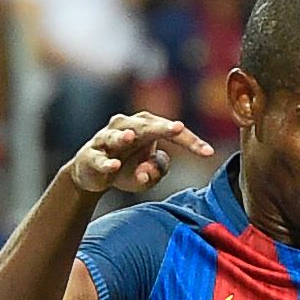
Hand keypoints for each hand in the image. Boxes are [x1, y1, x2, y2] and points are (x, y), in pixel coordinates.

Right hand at [67, 112, 216, 195]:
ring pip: (117, 136)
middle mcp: (127, 126)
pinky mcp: (91, 155)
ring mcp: (106, 139)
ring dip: (123, 137)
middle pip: (147, 125)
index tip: (208, 152)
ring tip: (132, 137)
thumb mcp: (147, 174)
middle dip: (162, 127)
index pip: (173, 133)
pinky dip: (105, 163)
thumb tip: (150, 172)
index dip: (191, 142)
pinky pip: (99, 159)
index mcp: (147, 127)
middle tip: (178, 129)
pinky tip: (113, 166)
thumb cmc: (125, 167)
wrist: (92, 173)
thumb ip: (157, 171)